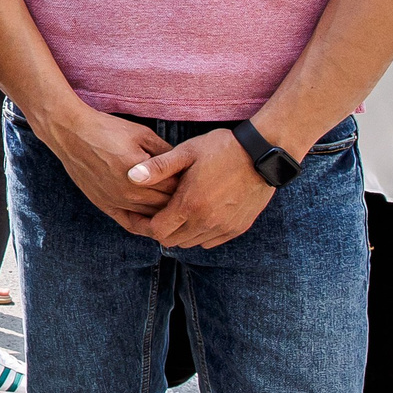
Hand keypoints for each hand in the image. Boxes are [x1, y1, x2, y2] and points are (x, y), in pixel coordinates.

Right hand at [35, 103, 177, 234]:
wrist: (71, 133)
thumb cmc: (107, 129)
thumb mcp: (142, 134)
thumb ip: (166, 153)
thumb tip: (185, 167)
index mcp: (141, 172)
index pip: (176, 187)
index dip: (188, 184)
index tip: (195, 181)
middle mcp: (129, 191)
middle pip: (166, 205)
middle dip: (180, 200)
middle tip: (190, 195)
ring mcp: (116, 200)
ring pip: (151, 217)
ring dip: (165, 213)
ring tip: (176, 206)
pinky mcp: (104, 205)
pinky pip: (131, 224)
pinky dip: (146, 225)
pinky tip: (156, 222)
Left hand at [126, 128, 275, 248]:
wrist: (262, 154)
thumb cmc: (220, 149)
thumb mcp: (186, 152)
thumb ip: (157, 167)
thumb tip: (130, 176)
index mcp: (189, 205)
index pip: (157, 231)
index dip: (144, 224)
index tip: (140, 213)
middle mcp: (206, 222)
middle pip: (172, 241)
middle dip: (161, 229)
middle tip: (156, 212)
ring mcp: (223, 227)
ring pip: (191, 243)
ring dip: (180, 232)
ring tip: (176, 211)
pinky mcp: (237, 228)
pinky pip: (210, 242)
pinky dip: (200, 234)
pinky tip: (197, 215)